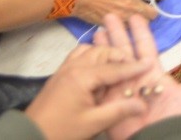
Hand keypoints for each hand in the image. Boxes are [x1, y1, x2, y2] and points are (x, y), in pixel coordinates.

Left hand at [22, 43, 151, 139]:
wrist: (30, 135)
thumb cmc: (62, 131)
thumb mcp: (93, 124)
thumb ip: (119, 111)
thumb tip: (143, 104)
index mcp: (83, 77)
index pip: (114, 68)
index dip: (133, 67)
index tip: (150, 63)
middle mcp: (73, 66)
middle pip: (102, 52)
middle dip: (119, 57)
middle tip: (133, 68)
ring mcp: (64, 69)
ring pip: (89, 50)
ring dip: (105, 54)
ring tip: (117, 66)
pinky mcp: (59, 75)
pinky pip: (78, 56)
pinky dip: (91, 56)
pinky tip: (97, 69)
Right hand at [73, 0, 163, 23]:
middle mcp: (132, 5)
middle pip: (154, 13)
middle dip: (153, 11)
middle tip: (148, 8)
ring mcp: (123, 18)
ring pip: (143, 25)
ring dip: (142, 21)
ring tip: (137, 17)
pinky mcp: (114, 27)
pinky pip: (127, 29)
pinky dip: (128, 27)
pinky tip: (124, 23)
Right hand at [94, 13, 180, 139]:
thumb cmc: (174, 120)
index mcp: (153, 73)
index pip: (145, 47)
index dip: (140, 32)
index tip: (134, 16)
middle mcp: (136, 77)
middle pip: (124, 51)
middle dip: (117, 33)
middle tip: (109, 14)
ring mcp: (121, 89)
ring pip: (110, 62)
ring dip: (103, 47)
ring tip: (96, 30)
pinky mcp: (108, 101)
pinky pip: (99, 82)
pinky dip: (92, 68)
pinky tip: (86, 55)